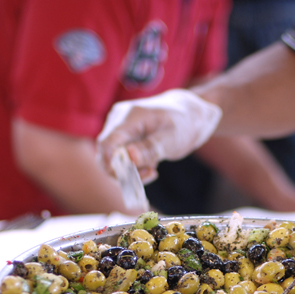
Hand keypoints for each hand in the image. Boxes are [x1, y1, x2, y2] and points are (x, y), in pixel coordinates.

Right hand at [97, 89, 221, 182]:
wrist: (188, 114)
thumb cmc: (184, 123)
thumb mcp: (173, 138)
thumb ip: (151, 148)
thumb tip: (130, 157)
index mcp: (130, 116)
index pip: (107, 143)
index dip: (111, 164)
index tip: (131, 177)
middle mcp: (118, 120)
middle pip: (106, 153)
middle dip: (124, 171)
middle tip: (151, 173)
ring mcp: (119, 128)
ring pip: (112, 159)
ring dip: (130, 171)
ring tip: (153, 168)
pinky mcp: (123, 137)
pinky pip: (120, 158)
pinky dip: (133, 167)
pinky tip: (151, 164)